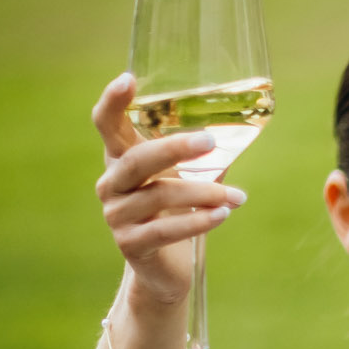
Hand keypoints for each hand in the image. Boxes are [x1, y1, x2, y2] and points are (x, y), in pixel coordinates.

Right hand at [91, 73, 245, 308]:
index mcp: (120, 160)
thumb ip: (201, 156)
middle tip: (210, 141)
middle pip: (137, 159)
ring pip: (161, 195)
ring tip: (238, 196)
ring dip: (205, 193)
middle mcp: (111, 184)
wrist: (164, 270)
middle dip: (174, 148)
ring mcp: (116, 215)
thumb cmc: (175, 214)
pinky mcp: (131, 244)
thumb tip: (242, 126)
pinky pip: (166, 230)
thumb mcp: (183, 179)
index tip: (129, 78)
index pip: (106, 124)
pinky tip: (224, 215)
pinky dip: (199, 221)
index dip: (112, 101)